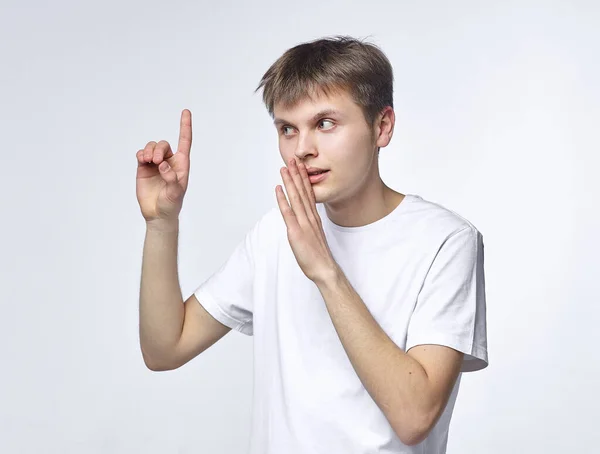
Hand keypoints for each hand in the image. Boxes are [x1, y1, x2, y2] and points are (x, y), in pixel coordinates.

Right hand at [136, 109, 192, 222]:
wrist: (157, 214)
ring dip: (149, 150)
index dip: (185, 126)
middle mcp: (169, 161)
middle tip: (155, 161)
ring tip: (147, 162)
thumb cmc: (171, 204)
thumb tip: (164, 165)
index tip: (186, 111)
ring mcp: (156, 164)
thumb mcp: (175, 193)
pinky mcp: (144, 168)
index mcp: (181, 164)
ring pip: (152, 147)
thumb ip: (172, 178)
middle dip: (158, 149)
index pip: (185, 141)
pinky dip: (141, 153)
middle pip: (164, 144)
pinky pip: (141, 153)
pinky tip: (142, 161)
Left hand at [276, 159, 338, 282]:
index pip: (309, 194)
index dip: (304, 179)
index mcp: (314, 218)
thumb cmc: (318, 255)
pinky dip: (283, 199)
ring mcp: (303, 223)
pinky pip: (288, 212)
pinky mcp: (296, 232)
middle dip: (297, 174)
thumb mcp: (314, 236)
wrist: (324, 268)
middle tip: (292, 159)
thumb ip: (309, 225)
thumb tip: (302, 220)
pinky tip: (278, 189)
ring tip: (284, 168)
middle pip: (303, 191)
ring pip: (296, 197)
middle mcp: (310, 217)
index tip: (301, 167)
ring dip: (290, 181)